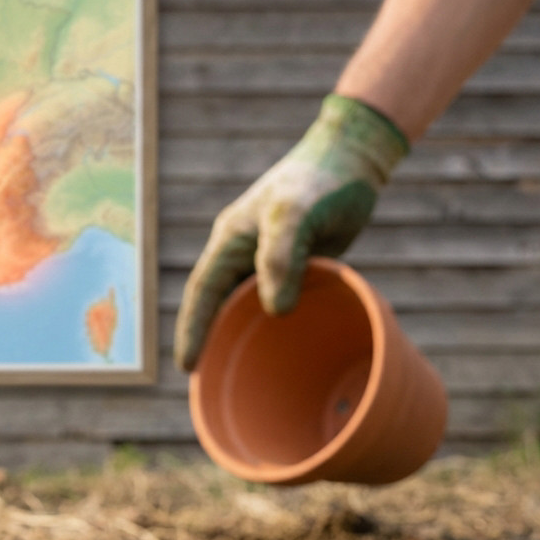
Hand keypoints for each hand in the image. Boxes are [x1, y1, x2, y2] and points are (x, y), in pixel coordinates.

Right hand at [174, 95, 408, 371]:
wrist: (354, 159)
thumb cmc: (320, 182)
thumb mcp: (296, 215)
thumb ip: (280, 259)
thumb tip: (273, 310)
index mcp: (231, 240)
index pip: (202, 292)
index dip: (191, 329)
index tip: (186, 367)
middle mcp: (243, 251)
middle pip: (217, 302)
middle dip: (207, 337)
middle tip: (205, 380)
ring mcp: (269, 257)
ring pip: (247, 302)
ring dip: (240, 331)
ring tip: (238, 371)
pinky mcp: (297, 261)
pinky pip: (278, 297)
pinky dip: (274, 321)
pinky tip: (282, 344)